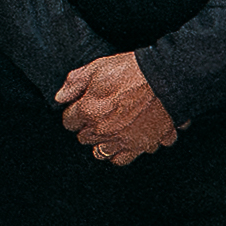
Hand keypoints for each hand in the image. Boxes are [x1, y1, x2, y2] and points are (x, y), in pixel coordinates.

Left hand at [54, 55, 176, 167]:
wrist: (165, 79)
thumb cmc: (133, 71)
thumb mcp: (98, 67)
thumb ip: (75, 82)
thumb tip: (60, 97)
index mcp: (88, 110)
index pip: (69, 121)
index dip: (74, 112)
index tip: (81, 107)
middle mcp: (103, 129)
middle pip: (84, 138)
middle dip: (87, 127)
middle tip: (96, 116)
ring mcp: (122, 139)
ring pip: (101, 152)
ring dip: (102, 143)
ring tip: (108, 132)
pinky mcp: (141, 145)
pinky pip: (123, 159)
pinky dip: (123, 152)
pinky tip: (125, 140)